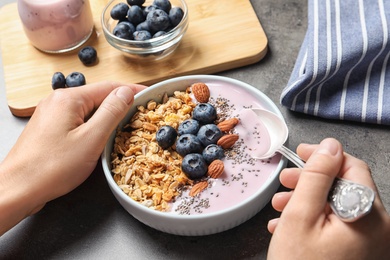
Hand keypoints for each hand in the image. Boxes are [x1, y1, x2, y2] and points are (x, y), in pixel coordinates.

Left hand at [0, 81, 145, 234]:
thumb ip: (112, 112)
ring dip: (107, 117)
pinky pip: (78, 121)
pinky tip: (100, 138)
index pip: (110, 87)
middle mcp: (58, 101)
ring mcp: (52, 114)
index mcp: (69, 98)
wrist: (18, 188)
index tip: (149, 96)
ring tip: (125, 128)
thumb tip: (127, 92)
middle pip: (98, 97)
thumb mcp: (91, 139)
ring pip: (88, 110)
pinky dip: (93, 126)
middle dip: (120, 105)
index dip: (132, 91)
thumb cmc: (52, 167)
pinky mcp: (49, 128)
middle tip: (140, 116)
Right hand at [267, 138, 389, 258]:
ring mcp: (373, 243)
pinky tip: (291, 227)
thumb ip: (316, 177)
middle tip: (284, 182)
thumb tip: (329, 146)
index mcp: (369, 216)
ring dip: (309, 202)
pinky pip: (341, 227)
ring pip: (340, 207)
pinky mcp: (362, 253)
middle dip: (311, 182)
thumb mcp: (300, 216)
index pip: (352, 167)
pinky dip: (316, 221)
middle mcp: (380, 229)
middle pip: (346, 187)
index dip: (324, 156)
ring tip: (280, 208)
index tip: (300, 154)